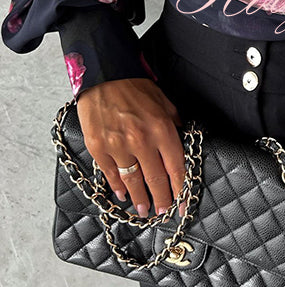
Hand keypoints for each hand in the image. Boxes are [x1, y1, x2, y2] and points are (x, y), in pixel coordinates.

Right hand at [76, 77, 185, 217]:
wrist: (104, 74)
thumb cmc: (134, 85)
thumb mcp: (163, 101)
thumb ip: (173, 122)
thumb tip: (182, 139)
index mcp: (162, 129)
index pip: (176, 168)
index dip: (181, 190)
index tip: (183, 204)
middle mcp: (142, 141)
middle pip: (156, 179)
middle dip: (163, 199)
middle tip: (164, 212)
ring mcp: (118, 146)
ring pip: (133, 181)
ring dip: (141, 198)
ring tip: (145, 209)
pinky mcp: (99, 147)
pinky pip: (111, 174)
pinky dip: (118, 187)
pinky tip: (123, 195)